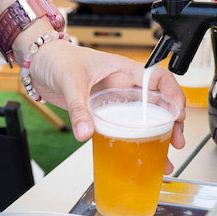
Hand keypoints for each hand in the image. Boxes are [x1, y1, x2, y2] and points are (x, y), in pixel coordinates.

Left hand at [28, 40, 186, 174]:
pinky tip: (138, 155)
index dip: (173, 95)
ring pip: (143, 118)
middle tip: (175, 142)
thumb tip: (85, 132)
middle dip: (172, 122)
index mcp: (122, 69)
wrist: (38, 63)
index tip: (178, 114)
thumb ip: (78, 107)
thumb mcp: (69, 81)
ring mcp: (113, 99)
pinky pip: (122, 127)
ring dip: (157, 136)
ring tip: (165, 157)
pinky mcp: (102, 112)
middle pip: (157, 102)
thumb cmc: (56, 58)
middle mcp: (122, 84)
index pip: (158, 78)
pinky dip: (132, 141)